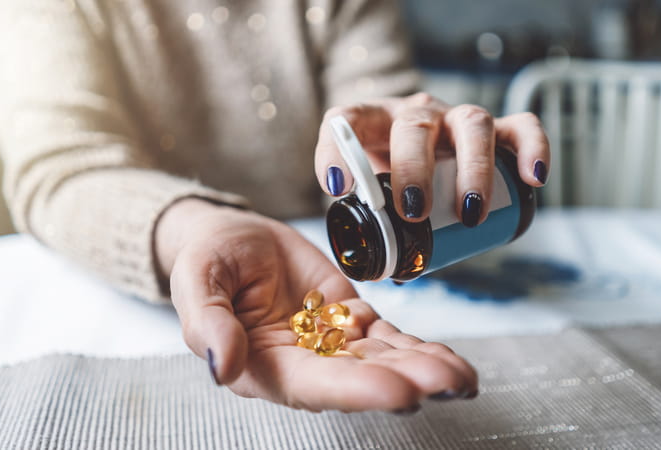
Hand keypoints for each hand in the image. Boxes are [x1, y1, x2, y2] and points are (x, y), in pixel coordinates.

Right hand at [155, 199, 477, 411]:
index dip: (357, 389)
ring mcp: (330, 342)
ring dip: (422, 369)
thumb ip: (208, 323)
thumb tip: (222, 367)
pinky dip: (420, 348)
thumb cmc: (206, 261)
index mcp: (264, 365)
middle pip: (359, 378)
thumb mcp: (197, 282)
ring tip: (463, 378)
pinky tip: (450, 360)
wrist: (231, 238)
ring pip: (382, 361)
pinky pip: (389, 338)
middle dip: (405, 381)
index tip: (399, 392)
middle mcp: (303, 363)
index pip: (314, 385)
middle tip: (447, 383)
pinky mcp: (350, 319)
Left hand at [315, 93, 549, 225]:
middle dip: (415, 169)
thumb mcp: (371, 191)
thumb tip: (392, 274)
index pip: (345, 121)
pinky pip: (521, 127)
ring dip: (473, 169)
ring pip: (472, 125)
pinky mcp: (498, 127)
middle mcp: (416, 113)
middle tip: (415, 212)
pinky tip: (534, 177)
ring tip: (470, 212)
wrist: (425, 147)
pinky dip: (531, 148)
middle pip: (415, 126)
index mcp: (373, 123)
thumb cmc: (393, 173)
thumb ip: (374, 225)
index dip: (336, 151)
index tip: (338, 187)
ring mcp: (456, 118)